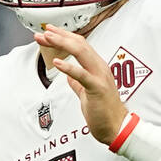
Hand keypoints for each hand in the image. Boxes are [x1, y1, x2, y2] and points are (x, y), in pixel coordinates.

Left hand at [35, 26, 127, 143]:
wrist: (117, 127)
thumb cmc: (103, 111)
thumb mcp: (87, 93)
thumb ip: (78, 83)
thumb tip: (69, 77)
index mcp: (97, 67)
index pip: (81, 45)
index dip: (64, 36)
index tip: (49, 32)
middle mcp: (100, 68)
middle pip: (80, 44)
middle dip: (60, 36)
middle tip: (43, 32)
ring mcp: (100, 77)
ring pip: (81, 53)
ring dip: (62, 43)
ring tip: (47, 38)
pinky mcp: (97, 88)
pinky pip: (82, 75)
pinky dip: (69, 67)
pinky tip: (57, 62)